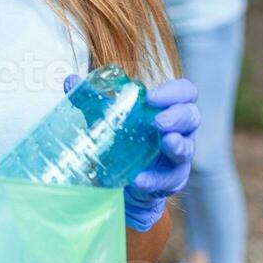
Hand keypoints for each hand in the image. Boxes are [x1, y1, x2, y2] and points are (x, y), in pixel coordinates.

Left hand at [63, 73, 199, 231]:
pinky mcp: (171, 181)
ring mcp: (178, 157)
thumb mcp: (107, 119)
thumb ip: (92, 100)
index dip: (174, 92)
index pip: (184, 92)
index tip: (151, 98)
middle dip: (177, 117)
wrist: (124, 181)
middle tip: (159, 121)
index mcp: (167, 109)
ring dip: (177, 146)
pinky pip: (169, 180)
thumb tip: (70, 80)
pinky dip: (154, 180)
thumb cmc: (123, 140)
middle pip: (191, 117)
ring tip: (165, 143)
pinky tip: (139, 180)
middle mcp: (179, 131)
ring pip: (186, 149)